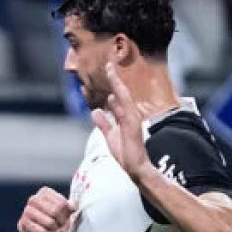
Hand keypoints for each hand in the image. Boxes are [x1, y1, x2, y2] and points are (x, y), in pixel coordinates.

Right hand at [17, 186, 75, 231]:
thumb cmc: (56, 223)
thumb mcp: (67, 213)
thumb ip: (71, 208)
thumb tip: (73, 207)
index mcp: (45, 192)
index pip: (62, 203)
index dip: (69, 215)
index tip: (71, 221)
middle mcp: (33, 199)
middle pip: (55, 211)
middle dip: (63, 223)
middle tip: (67, 230)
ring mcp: (26, 212)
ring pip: (49, 222)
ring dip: (57, 231)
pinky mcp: (22, 225)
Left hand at [90, 61, 146, 178]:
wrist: (136, 167)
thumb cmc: (125, 153)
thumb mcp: (110, 136)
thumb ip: (104, 123)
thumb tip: (96, 110)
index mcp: (124, 116)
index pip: (116, 97)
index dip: (110, 85)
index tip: (104, 72)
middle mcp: (129, 114)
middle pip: (120, 92)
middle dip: (113, 78)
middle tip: (107, 64)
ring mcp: (132, 117)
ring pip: (123, 95)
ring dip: (116, 82)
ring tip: (109, 69)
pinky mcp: (132, 123)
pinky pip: (125, 106)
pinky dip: (120, 96)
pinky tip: (114, 88)